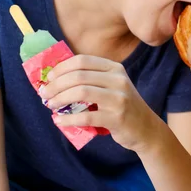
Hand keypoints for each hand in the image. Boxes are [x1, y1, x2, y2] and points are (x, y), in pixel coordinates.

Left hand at [39, 55, 161, 151]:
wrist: (146, 129)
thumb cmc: (123, 107)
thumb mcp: (113, 86)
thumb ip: (91, 80)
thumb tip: (55, 78)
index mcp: (115, 68)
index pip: (82, 61)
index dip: (61, 68)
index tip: (48, 77)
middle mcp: (118, 80)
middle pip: (79, 75)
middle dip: (56, 84)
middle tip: (44, 94)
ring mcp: (119, 98)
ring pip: (81, 92)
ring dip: (60, 99)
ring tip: (50, 106)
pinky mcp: (117, 118)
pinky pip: (86, 116)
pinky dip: (68, 119)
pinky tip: (59, 121)